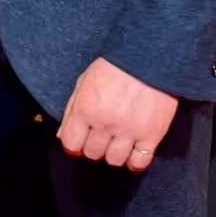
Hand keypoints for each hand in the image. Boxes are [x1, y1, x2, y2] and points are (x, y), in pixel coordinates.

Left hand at [55, 57, 178, 171]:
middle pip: (92, 153)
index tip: (81, 139)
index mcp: (86, 108)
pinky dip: (135, 161)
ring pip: (114, 160)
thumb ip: (73, 109)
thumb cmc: (115, 65)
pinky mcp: (152, 134)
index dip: (74, 143)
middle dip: (94, 146)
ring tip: (118, 141)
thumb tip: (63, 136)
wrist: (150, 55)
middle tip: (102, 135)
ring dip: (114, 153)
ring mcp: (129, 130)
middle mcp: (105, 123)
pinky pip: (140, 161)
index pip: (71, 143)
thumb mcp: (85, 80)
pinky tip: (134, 151)